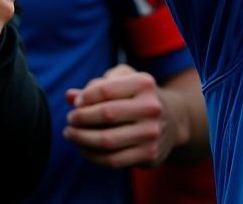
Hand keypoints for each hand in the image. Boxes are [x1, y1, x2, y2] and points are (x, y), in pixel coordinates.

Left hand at [64, 63, 185, 168]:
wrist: (172, 120)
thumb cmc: (139, 97)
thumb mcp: (125, 82)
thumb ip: (97, 85)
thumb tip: (70, 95)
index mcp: (145, 83)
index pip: (106, 89)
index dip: (85, 97)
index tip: (76, 103)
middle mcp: (151, 106)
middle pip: (106, 114)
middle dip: (81, 118)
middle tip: (70, 120)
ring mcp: (151, 132)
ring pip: (106, 140)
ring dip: (81, 139)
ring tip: (71, 134)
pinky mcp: (149, 153)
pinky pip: (112, 160)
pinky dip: (92, 155)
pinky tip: (84, 149)